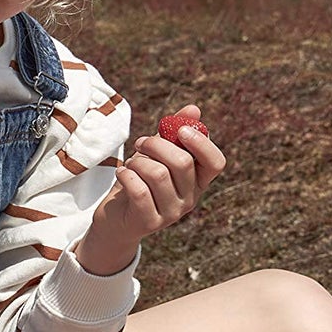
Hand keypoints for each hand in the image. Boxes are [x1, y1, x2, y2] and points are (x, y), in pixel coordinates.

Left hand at [77, 103, 224, 276]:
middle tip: (140, 143)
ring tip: (130, 164)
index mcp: (198, 180)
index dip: (200, 143)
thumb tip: (194, 109)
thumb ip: (173, 133)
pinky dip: (126, 175)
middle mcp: (190, 199)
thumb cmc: (139, 181)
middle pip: (182, 162)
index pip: (215, 162)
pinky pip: (139, 190)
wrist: (116, 219)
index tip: (179, 130)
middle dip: (156, 144)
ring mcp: (172, 213)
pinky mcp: (149, 222)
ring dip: (138, 161)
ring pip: (158, 174)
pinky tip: (122, 174)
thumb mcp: (156, 154)